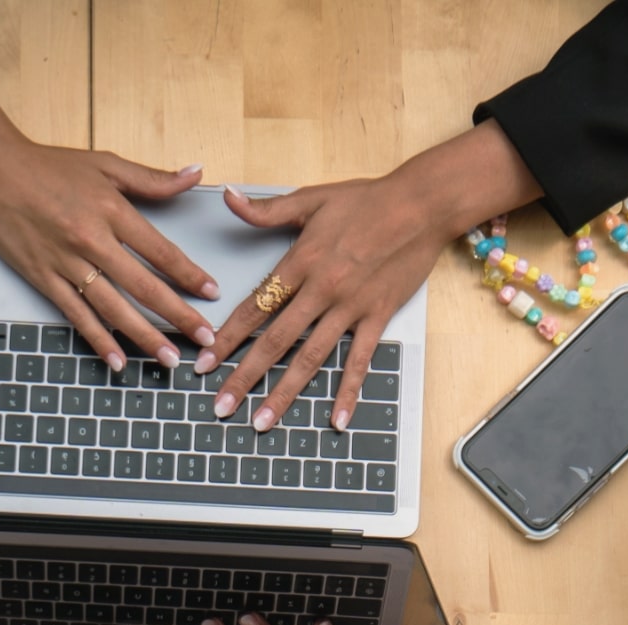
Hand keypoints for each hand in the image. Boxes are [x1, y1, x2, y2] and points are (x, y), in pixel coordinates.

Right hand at [0, 101, 218, 369]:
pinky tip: (117, 361)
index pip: (160, 251)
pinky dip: (98, 340)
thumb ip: (152, 178)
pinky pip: (76, 315)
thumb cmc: (49, 166)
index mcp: (112, 211)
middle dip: (178, 315)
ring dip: (144, 336)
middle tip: (204, 339)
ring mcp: (66, 264)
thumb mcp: (105, 163)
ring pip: (113, 308)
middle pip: (143, 286)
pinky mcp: (43, 279)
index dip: (189, 274)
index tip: (212, 292)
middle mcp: (91, 241)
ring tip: (168, 358)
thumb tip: (196, 175)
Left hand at [199, 121, 539, 433]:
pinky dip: (348, 392)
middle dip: (244, 377)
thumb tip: (229, 198)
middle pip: (275, 342)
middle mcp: (321, 290)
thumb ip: (266, 210)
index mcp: (300, 262)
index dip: (226, 338)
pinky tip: (336, 420)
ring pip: (310, 358)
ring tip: (262, 422)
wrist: (422, 204)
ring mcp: (350, 307)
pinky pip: (359, 361)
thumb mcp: (311, 199)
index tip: (205, 363)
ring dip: (284, 393)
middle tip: (221, 407)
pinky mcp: (377, 316)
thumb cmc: (368, 199)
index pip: (254, 307)